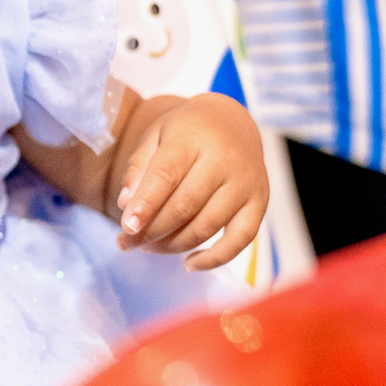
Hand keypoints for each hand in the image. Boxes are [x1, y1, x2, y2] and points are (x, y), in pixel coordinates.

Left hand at [113, 94, 268, 270]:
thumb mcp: (155, 136)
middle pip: (185, 206)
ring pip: (207, 226)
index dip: (145, 204)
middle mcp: (224, 160)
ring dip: (173, 246)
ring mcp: (245, 182)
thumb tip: (126, 205)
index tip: (127, 228)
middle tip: (126, 243)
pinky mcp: (259, 202)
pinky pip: (240, 240)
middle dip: (152, 231)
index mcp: (192, 138)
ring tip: (148, 248)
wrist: (232, 122)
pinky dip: (215, 259)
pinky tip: (190, 263)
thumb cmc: (186, 133)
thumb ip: (138, 168)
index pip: (166, 174)